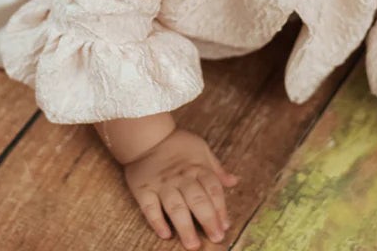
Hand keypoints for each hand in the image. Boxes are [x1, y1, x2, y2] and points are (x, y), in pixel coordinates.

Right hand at [123, 128, 238, 249]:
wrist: (147, 135)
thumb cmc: (177, 144)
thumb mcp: (201, 148)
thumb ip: (216, 168)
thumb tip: (233, 181)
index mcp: (196, 167)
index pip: (212, 188)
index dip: (220, 207)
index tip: (225, 225)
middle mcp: (180, 177)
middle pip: (196, 199)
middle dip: (207, 219)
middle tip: (215, 238)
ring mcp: (162, 184)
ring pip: (175, 206)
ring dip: (184, 226)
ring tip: (192, 244)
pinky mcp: (143, 189)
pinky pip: (149, 207)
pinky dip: (157, 221)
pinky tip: (165, 233)